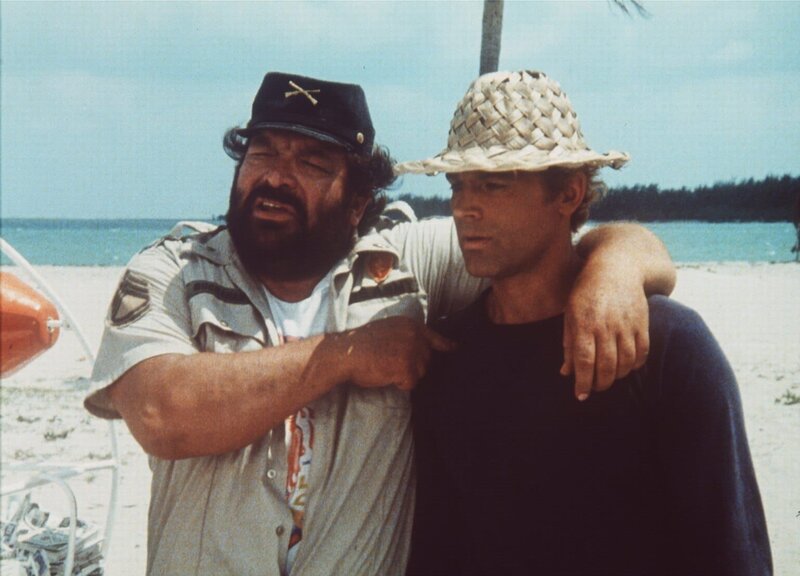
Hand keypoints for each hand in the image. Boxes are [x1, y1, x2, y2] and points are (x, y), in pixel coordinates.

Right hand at [338, 317, 455, 390]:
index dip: (445, 344)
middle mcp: (415, 336)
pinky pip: (410, 383)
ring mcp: (412, 352)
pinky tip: (385, 374)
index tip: (456, 348)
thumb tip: (421, 350)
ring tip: (385, 366)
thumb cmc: (361, 345)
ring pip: (420, 373)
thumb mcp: (388, 330)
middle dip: (412, 366)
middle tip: (390, 363)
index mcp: (410, 325)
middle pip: (426, 360)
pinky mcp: (407, 368)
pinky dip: (399, 384)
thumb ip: (407, 336)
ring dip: (405, 375)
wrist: (346, 353)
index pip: (434, 336)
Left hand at [561, 273, 648, 400]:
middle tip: (595, 388)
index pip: (585, 360)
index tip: (580, 395)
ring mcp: (626, 324)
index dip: (583, 382)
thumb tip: (566, 372)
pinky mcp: (642, 322)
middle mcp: (606, 325)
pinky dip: (635, 365)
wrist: (616, 268)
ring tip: (609, 378)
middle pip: (607, 366)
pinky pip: (642, 352)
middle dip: (600, 384)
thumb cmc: (586, 292)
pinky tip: (626, 367)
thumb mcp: (570, 314)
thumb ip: (569, 343)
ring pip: (626, 362)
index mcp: (584, 323)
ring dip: (617, 376)